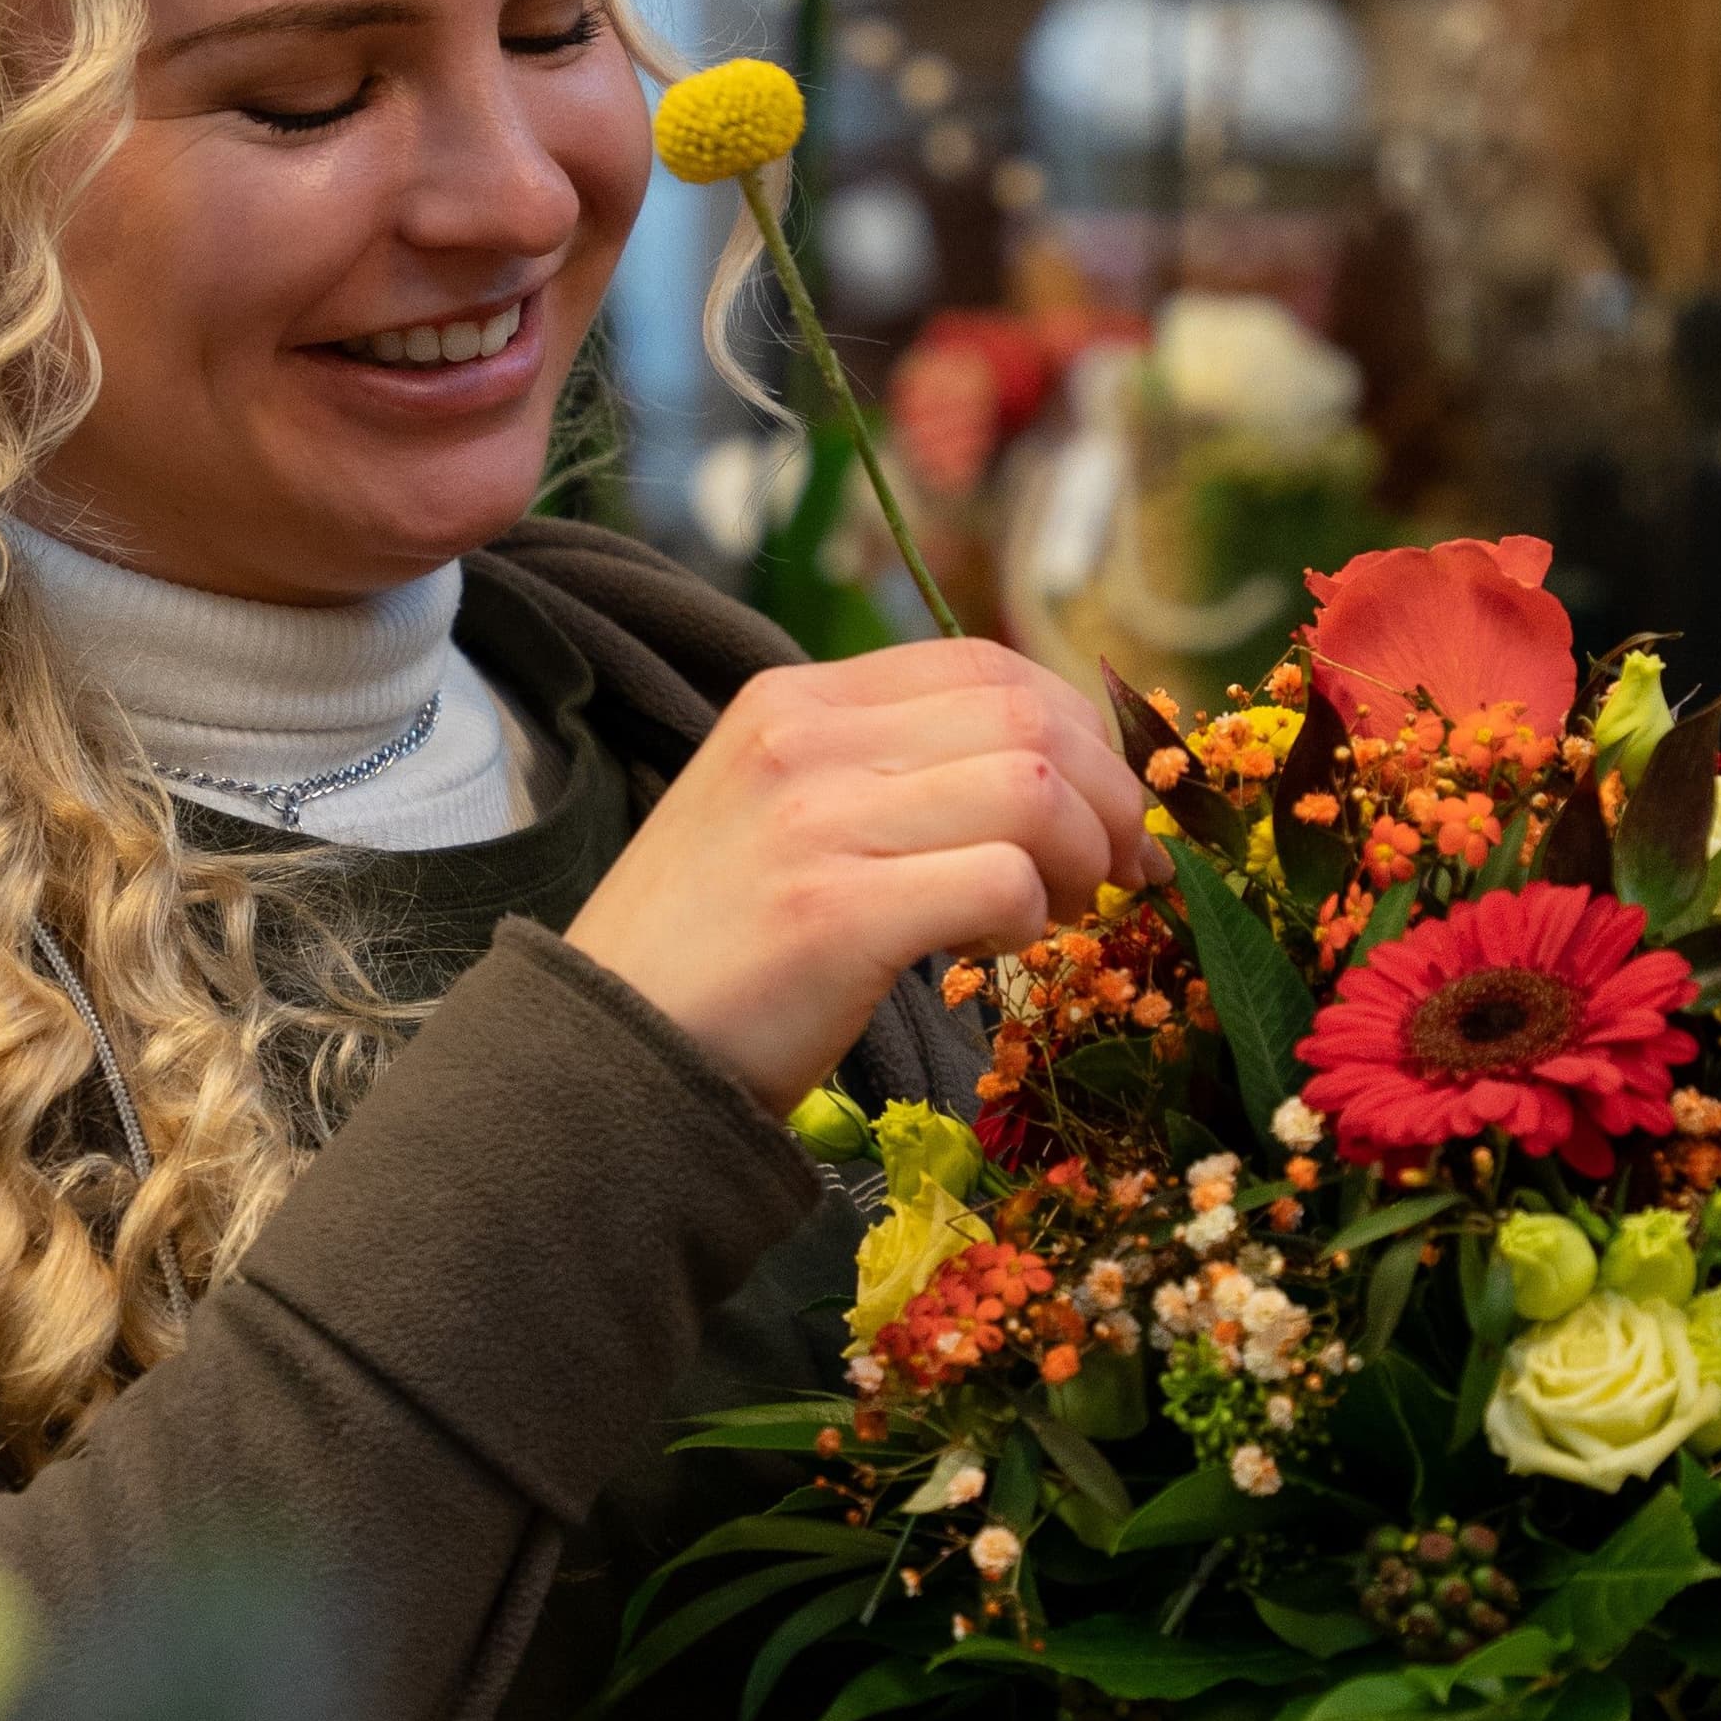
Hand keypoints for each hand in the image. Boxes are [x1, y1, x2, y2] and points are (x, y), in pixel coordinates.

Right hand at [568, 636, 1163, 1113]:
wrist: (600, 1057)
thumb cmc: (706, 960)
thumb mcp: (773, 819)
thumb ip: (876, 776)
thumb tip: (1035, 782)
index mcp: (793, 700)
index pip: (982, 664)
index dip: (1075, 732)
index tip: (1105, 804)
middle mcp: (804, 739)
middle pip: (1028, 717)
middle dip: (1109, 796)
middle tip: (1120, 872)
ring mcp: (817, 822)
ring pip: (1031, 791)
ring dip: (1083, 859)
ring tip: (1059, 916)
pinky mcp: (835, 913)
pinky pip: (1002, 881)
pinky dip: (1030, 918)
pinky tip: (989, 952)